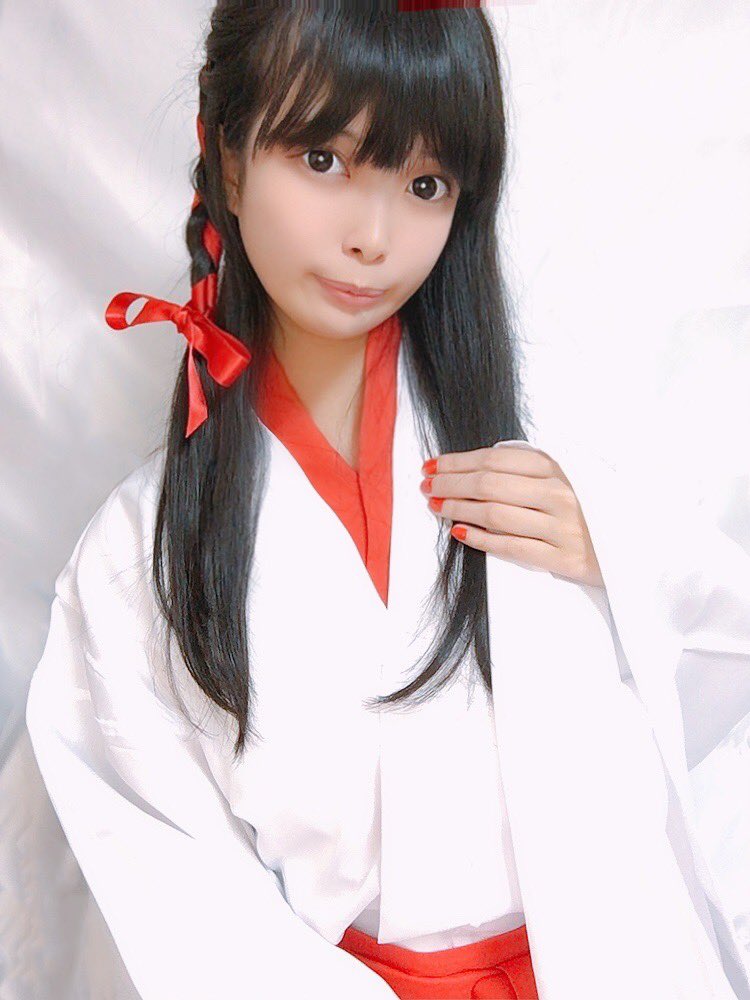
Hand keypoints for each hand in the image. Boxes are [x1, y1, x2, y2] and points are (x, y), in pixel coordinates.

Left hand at [420, 445, 604, 587]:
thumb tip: (478, 464)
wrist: (641, 546)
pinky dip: (480, 539)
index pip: (496, 459)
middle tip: (427, 485)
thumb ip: (532, 467)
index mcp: (561, 468)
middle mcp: (561, 494)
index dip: (458, 461)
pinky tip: (459, 532)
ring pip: (495, 515)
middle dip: (450, 483)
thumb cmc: (596, 507)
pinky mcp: (564, 559)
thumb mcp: (571, 475)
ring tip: (436, 506)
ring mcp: (562, 527)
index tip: (433, 464)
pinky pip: (511, 547)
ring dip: (458, 509)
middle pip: (489, 484)